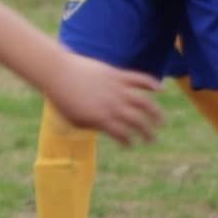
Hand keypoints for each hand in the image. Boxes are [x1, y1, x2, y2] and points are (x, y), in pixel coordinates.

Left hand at [43, 55, 161, 145]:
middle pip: (137, 122)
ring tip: (161, 121)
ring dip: (155, 113)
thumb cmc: (61, 98)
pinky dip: (150, 83)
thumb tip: (104, 128)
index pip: (122, 135)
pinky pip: (138, 79)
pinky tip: (160, 89)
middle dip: (147, 133)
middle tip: (152, 139)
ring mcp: (117, 90)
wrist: (56, 73)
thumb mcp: (74, 119)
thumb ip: (91, 125)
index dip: (127, 142)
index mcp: (101, 119)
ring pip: (144, 103)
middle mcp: (113, 106)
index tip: (130, 145)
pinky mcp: (117, 74)